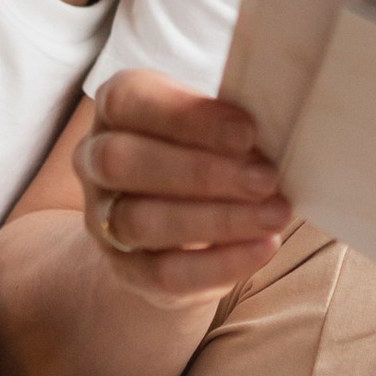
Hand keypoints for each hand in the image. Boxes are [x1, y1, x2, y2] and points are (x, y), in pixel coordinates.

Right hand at [73, 71, 289, 298]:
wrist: (178, 222)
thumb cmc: (207, 149)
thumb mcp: (212, 123)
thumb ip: (230, 122)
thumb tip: (280, 125)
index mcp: (116, 107)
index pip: (129, 101)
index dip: (187, 117)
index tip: (247, 132)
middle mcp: (94, 160)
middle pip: (123, 163)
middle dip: (201, 172)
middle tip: (266, 179)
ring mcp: (101, 219)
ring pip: (141, 222)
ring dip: (217, 220)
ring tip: (275, 215)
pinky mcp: (125, 270)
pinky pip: (162, 273)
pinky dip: (218, 263)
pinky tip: (262, 247)